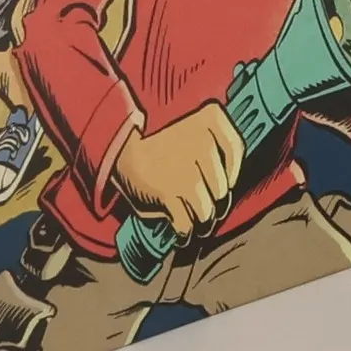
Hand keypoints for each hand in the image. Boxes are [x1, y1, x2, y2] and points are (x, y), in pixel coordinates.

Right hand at [112, 103, 244, 239]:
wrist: (114, 139)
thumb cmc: (149, 135)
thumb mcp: (185, 123)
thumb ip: (209, 143)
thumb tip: (224, 180)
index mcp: (211, 118)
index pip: (236, 150)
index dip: (231, 171)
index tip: (223, 181)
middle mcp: (204, 144)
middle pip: (222, 189)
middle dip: (214, 202)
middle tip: (203, 206)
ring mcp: (188, 172)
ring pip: (207, 211)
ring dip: (201, 222)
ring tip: (195, 225)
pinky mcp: (170, 194)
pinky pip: (186, 224)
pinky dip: (183, 232)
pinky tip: (181, 233)